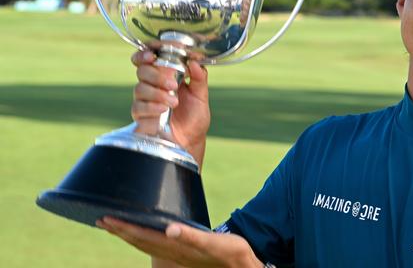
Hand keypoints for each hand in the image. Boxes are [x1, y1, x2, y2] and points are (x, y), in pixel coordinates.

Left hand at [97, 217, 262, 267]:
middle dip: (119, 231)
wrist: (242, 267)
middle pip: (139, 241)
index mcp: (176, 247)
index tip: (107, 219)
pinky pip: (155, 244)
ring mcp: (177, 254)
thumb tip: (170, 229)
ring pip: (145, 244)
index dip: (124, 228)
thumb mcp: (214, 243)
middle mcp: (173, 251)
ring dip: (128, 234)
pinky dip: (143, 237)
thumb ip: (191, 236)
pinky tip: (142, 232)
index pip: (143, 236)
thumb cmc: (231, 253)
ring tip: (113, 225)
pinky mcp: (182, 252)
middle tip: (100, 219)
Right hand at [131, 50, 210, 166]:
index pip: (148, 58)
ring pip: (139, 88)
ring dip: (158, 94)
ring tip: (174, 102)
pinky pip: (138, 106)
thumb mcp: (201, 95)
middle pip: (142, 70)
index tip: (152, 55)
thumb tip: (195, 61)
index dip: (145, 53)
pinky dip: (152, 106)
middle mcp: (152, 85)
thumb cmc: (194, 117)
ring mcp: (145, 100)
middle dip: (156, 76)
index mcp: (166, 75)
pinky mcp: (140, 116)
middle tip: (173, 85)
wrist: (190, 141)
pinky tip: (163, 110)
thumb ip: (199, 78)